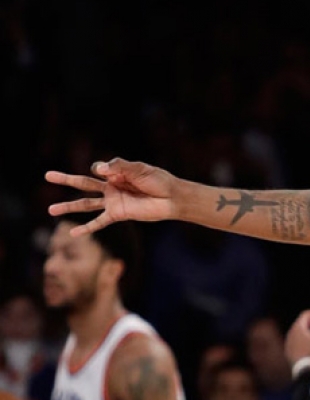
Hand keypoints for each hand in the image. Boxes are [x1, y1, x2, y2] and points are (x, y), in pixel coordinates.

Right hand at [44, 158, 179, 235]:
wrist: (172, 198)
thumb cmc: (158, 181)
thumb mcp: (139, 169)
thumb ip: (119, 166)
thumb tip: (98, 169)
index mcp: (116, 173)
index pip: (99, 168)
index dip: (103, 169)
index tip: (110, 171)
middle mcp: (111, 187)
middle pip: (84, 183)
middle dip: (66, 179)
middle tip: (47, 175)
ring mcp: (113, 201)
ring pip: (86, 204)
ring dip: (69, 206)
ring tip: (50, 210)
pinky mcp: (118, 214)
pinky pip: (99, 222)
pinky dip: (87, 228)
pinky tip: (73, 233)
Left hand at [285, 308, 309, 366]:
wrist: (307, 374)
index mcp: (297, 329)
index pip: (305, 315)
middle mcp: (290, 336)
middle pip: (301, 324)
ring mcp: (289, 346)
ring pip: (299, 335)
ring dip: (309, 333)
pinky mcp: (290, 356)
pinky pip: (298, 344)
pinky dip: (305, 342)